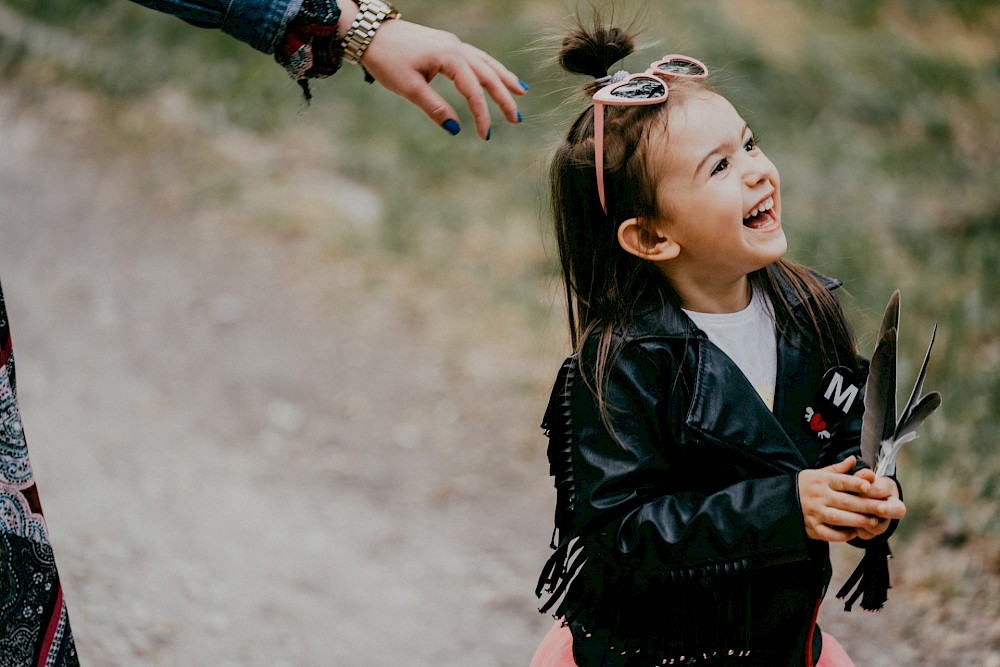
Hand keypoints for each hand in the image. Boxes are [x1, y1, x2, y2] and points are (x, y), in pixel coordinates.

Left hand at [341, 3, 526, 139]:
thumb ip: (434, 108)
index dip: (482, 115)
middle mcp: (456, 47)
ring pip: (485, 62)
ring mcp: (452, 43)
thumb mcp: (408, 88)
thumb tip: (456, 128)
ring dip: (503, 78)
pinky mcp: (446, 44)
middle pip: (488, 74)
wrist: (369, 33)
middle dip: (504, 97)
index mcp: (449, 57)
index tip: (486, 136)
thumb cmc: (386, 60)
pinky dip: (489, 68)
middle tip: (517, 119)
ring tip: (522, 92)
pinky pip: (475, 57)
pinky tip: (496, 76)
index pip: (473, 90)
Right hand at [798, 456, 902, 541]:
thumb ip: (839, 469)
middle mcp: (818, 496)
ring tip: (873, 522)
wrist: (783, 500)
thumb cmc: (807, 485)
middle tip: (883, 508)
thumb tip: (854, 459)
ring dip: (857, 520)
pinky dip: (841, 535)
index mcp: (821, 481)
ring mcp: (814, 512)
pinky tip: (854, 532)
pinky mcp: (812, 527)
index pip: (841, 481)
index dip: (855, 483)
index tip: (870, 485)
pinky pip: (828, 533)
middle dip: (866, 505)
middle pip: (845, 501)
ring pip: (838, 518)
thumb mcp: (819, 473)